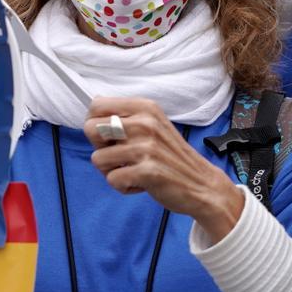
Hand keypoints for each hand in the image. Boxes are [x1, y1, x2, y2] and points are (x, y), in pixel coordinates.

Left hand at [84, 97, 244, 241]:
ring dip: (112, 170)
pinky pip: (112, 179)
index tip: (111, 137)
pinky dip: (123, 186)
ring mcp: (146, 147)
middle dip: (100, 147)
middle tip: (122, 156)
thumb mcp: (152, 125)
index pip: (96, 105)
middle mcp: (145, 123)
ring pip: (97, 158)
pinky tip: (141, 183)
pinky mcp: (147, 171)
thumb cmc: (171, 157)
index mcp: (145, 108)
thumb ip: (125, 118)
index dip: (96, 124)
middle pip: (90, 129)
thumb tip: (92, 113)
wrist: (202, 184)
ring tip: (133, 170)